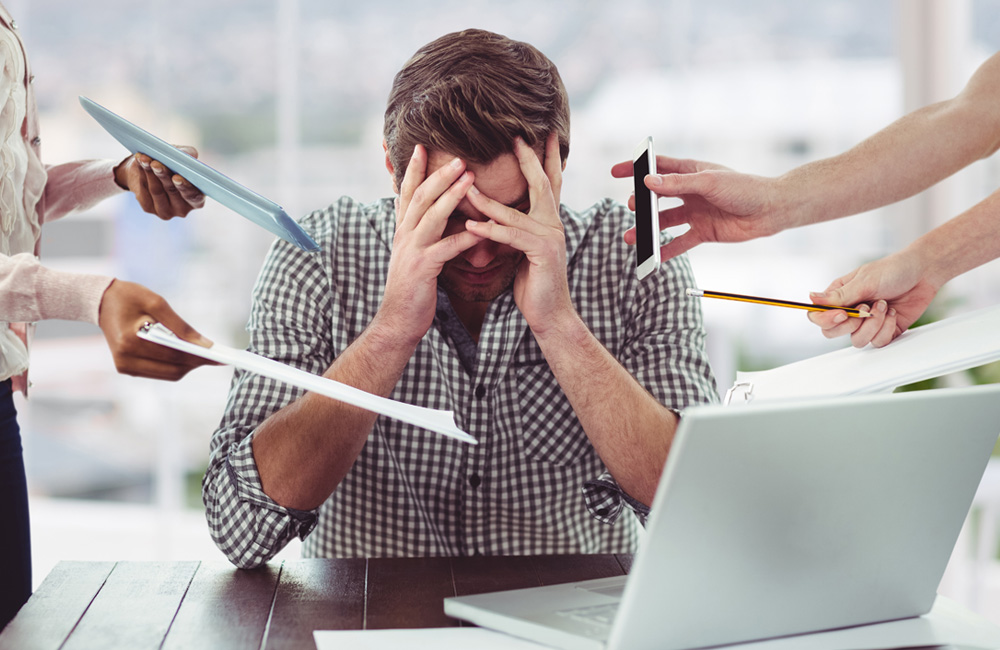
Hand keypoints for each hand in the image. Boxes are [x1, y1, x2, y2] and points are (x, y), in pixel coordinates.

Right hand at [98, 279, 215, 379]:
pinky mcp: (126, 368)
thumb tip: (205, 345)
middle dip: (196, 363)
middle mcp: (125, 360)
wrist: (101, 301)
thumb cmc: (130, 297)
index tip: (220, 357)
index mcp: (130, 342)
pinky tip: (186, 354)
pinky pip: (159, 372)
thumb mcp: (157, 303)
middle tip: (216, 356)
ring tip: (204, 354)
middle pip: (173, 370)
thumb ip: (181, 326)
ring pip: (168, 374)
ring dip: (188, 365)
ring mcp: (124, 367)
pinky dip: (175, 365)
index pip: (174, 355)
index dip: (199, 357)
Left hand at [114, 148, 205, 219]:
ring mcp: (165, 211)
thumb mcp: (182, 156)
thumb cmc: (172, 163)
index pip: (194, 196)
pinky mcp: (148, 208)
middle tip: (155, 164)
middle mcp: (183, 208)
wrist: (150, 170)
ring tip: (144, 158)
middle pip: (172, 191)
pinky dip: (142, 173)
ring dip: (149, 172)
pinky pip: (144, 189)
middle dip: (163, 175)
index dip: (186, 187)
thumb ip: (189, 154)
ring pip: (156, 190)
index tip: (176, 177)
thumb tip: (188, 155)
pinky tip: (140, 162)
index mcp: (197, 198)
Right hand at [376, 145, 483, 342]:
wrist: (397, 320)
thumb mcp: (412, 254)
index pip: (408, 193)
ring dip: (451, 195)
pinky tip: (482, 229)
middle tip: (459, 156)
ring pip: (432, 216)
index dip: (414, 170)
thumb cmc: (411, 288)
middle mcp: (404, 236)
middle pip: (421, 197)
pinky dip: (465, 237)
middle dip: (438, 174)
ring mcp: (412, 251)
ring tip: (470, 178)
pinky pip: (446, 248)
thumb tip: (427, 215)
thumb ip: (419, 233)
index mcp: (403, 230)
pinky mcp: (423, 268)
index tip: (423, 147)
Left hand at [465, 133, 571, 334]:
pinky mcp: (542, 253)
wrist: (549, 314)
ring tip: (466, 186)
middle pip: (542, 184)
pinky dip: (490, 230)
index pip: (548, 183)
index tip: (541, 135)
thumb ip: (514, 230)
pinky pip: (511, 236)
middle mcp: (554, 224)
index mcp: (549, 221)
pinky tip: (471, 226)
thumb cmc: (533, 283)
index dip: (545, 158)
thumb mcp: (522, 250)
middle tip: (516, 137)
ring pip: (515, 212)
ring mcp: (550, 238)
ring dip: (487, 200)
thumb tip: (495, 215)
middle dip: (529, 159)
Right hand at [610, 155, 781, 260]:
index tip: (616, 172)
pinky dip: (666, 250)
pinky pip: (680, 242)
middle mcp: (690, 192)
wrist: (770, 211)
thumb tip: (648, 182)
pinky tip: (652, 257)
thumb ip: (678, 183)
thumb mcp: (709, 182)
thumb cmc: (744, 188)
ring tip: (631, 237)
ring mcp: (695, 213)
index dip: (636, 168)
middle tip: (631, 207)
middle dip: (641, 203)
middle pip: (657, 197)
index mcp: (691, 172)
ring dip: (648, 230)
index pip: (657, 167)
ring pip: (664, 222)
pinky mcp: (703, 232)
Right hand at [805, 250, 939, 347]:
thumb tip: (811, 298)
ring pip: (856, 340)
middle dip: (852, 324)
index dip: (826, 320)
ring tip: (884, 306)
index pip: (817, 315)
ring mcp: (866, 323)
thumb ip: (839, 295)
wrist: (924, 273)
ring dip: (873, 324)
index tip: (844, 314)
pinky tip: (892, 312)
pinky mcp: (883, 331)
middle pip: (832, 333)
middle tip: (866, 309)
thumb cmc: (893, 270)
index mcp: (838, 296)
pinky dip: (886, 328)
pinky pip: (877, 342)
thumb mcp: (864, 281)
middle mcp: (849, 311)